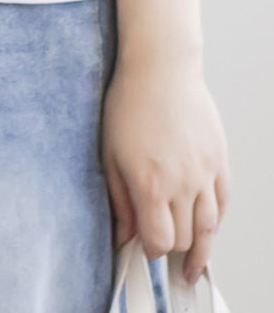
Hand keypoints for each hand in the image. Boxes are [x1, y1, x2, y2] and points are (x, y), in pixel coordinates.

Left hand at [100, 55, 229, 284]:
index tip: (142, 250)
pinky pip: (223, 202)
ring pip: (209, 227)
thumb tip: (123, 235)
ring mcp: (205, 173)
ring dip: (201, 249)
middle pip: (183, 238)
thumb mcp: (110, 153)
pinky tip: (207, 229)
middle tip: (164, 254)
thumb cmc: (129, 104)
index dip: (150, 251)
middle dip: (172, 250)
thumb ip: (120, 200)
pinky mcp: (219, 160)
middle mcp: (182, 183)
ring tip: (193, 266)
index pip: (158, 240)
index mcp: (150, 184)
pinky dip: (215, 220)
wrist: (160, 68)